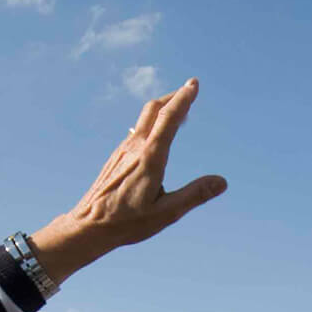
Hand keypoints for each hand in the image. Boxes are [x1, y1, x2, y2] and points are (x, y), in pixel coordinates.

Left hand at [29, 78, 227, 285]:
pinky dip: (152, 123)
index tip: (193, 84)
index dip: (183, 99)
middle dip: (173, 97)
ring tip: (178, 110)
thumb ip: (195, 195)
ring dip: (162, 109)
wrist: (88, 226)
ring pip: (144, 119)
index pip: (169, 119)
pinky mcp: (116, 157)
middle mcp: (135, 148)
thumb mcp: (166, 213)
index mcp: (150, 159)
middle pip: (154, 109)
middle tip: (189, 89)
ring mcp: (123, 150)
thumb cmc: (127, 223)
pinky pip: (137, 131)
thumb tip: (222, 182)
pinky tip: (156, 134)